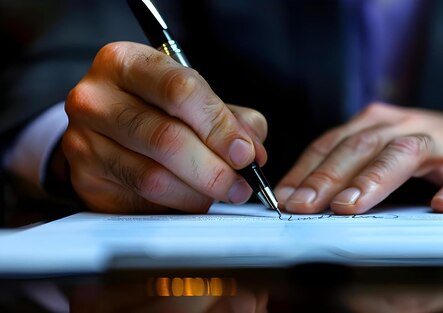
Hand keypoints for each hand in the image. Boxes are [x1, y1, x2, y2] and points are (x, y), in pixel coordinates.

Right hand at [62, 41, 267, 212]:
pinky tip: (192, 198)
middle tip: (240, 184)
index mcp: (125, 62)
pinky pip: (142, 200)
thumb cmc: (156, 106)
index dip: (220, 127)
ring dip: (199, 192)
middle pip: (167, 138)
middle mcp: (95, 98)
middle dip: (214, 168)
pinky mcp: (86, 179)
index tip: (246, 153)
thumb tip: (252, 149)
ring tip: (222, 192)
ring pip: (153, 176)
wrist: (106, 127)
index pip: (180, 91)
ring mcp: (84, 141)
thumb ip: (230, 118)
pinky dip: (177, 204)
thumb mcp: (194, 97)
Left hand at [275, 103, 442, 213]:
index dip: (306, 171)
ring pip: (403, 154)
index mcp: (375, 123)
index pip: (332, 144)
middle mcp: (403, 125)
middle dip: (329, 177)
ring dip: (374, 180)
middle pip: (360, 147)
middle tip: (306, 206)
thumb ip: (346, 169)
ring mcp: (440, 141)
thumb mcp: (380, 152)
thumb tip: (299, 200)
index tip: (284, 198)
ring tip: (351, 205)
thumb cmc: (425, 152)